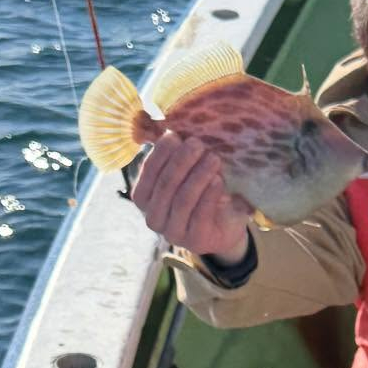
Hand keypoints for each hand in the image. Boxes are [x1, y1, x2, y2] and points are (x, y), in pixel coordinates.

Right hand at [132, 133, 251, 265]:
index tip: (176, 134)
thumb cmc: (200, 194)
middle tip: (197, 143)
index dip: (161, 152)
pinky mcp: (195, 241)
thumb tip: (167, 126)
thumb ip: (174, 156)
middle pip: (165, 185)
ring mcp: (172, 233)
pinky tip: (218, 180)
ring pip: (182, 199)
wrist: (224, 227)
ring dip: (198, 176)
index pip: (148, 172)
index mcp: (144, 198)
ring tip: (213, 159)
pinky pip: (200, 214)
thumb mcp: (186, 174)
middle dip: (181, 161)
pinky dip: (209, 194)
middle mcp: (152, 218)